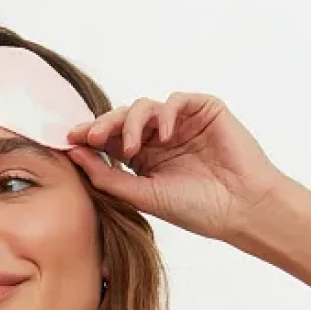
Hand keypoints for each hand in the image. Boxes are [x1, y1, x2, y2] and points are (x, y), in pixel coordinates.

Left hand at [64, 93, 287, 241]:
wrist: (240, 209)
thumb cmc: (196, 209)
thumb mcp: (144, 196)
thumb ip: (108, 177)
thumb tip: (75, 154)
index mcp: (144, 159)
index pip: (111, 140)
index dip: (90, 136)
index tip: (70, 140)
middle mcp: (160, 138)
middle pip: (123, 119)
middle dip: (104, 125)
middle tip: (90, 136)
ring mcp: (181, 122)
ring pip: (145, 107)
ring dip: (132, 123)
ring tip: (131, 147)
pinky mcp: (204, 110)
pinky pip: (176, 100)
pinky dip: (166, 114)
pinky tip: (164, 136)